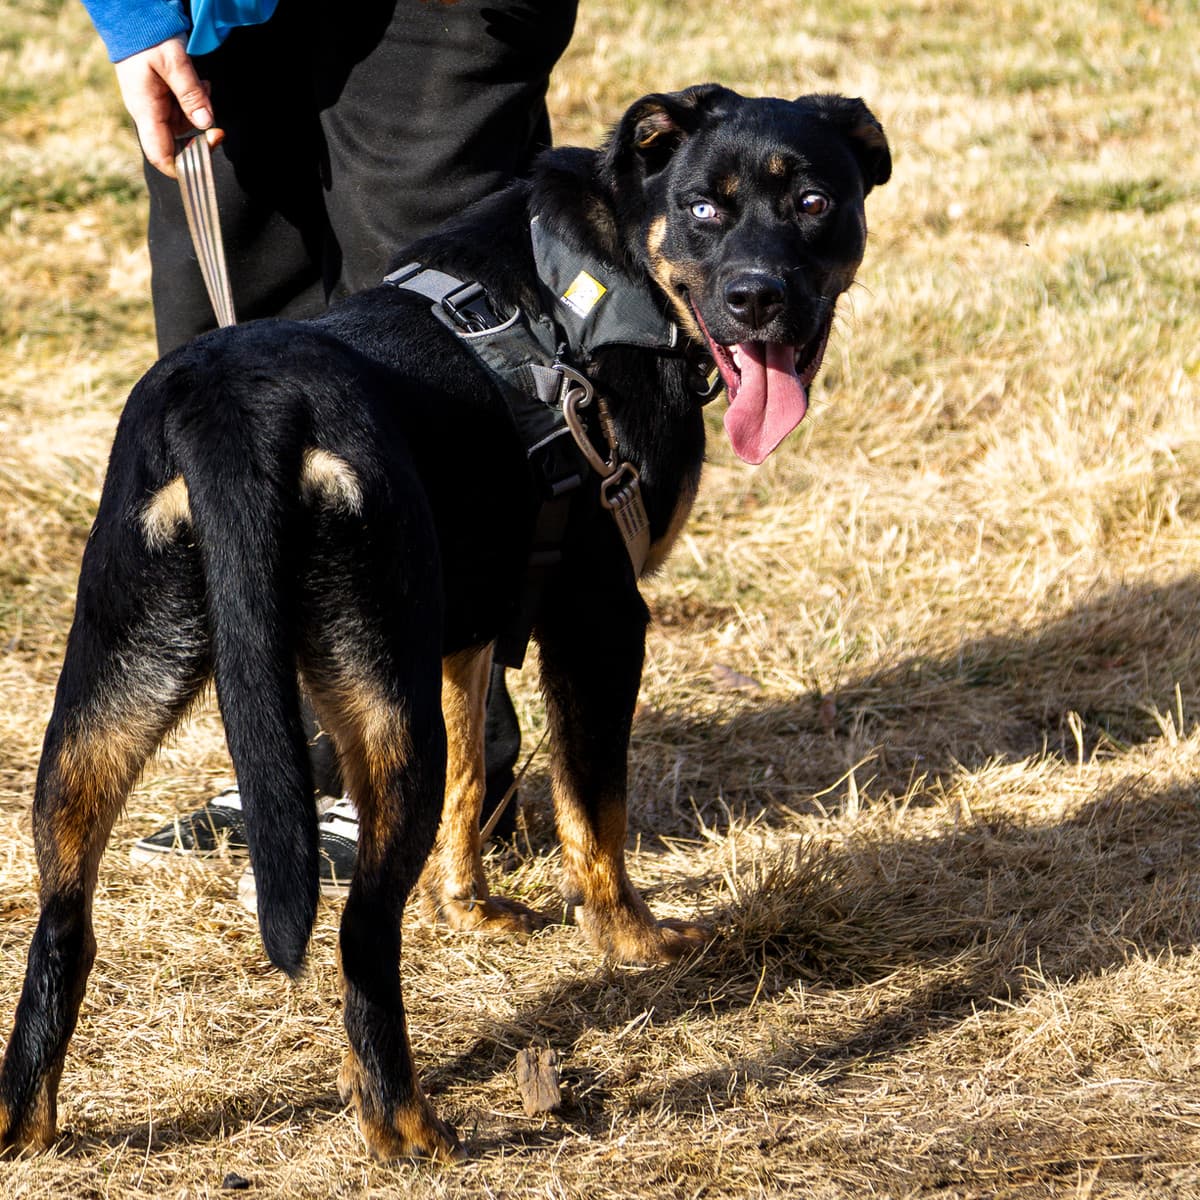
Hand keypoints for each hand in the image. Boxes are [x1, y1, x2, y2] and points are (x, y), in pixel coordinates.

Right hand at [113, 36, 219, 176]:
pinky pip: (184, 111)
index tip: (207, 161)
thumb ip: (190, 93)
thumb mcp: (173, 62)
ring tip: (202, 86)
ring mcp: (155, 108)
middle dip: (201, 137)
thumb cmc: (149, 37)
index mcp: (146, 111)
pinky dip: (196, 102)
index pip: (161, 157)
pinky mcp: (161, 100)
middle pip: (179, 144)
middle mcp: (149, 115)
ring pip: (186, 126)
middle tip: (218, 128)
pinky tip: (198, 84)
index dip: (183, 168)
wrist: (133, 19)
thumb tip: (206, 123)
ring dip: (200, 113)